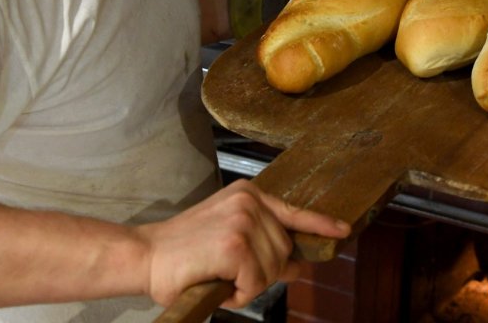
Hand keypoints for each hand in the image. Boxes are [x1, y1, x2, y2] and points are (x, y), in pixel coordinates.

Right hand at [140, 179, 350, 307]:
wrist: (146, 256)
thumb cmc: (183, 253)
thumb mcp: (228, 239)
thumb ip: (262, 245)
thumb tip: (297, 266)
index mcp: (247, 195)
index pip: (292, 211)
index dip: (319, 224)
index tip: (342, 230)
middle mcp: (249, 201)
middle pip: (283, 252)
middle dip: (261, 272)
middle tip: (226, 272)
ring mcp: (244, 220)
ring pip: (271, 270)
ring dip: (247, 285)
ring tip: (218, 274)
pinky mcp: (236, 244)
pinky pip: (255, 283)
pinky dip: (237, 293)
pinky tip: (216, 281)